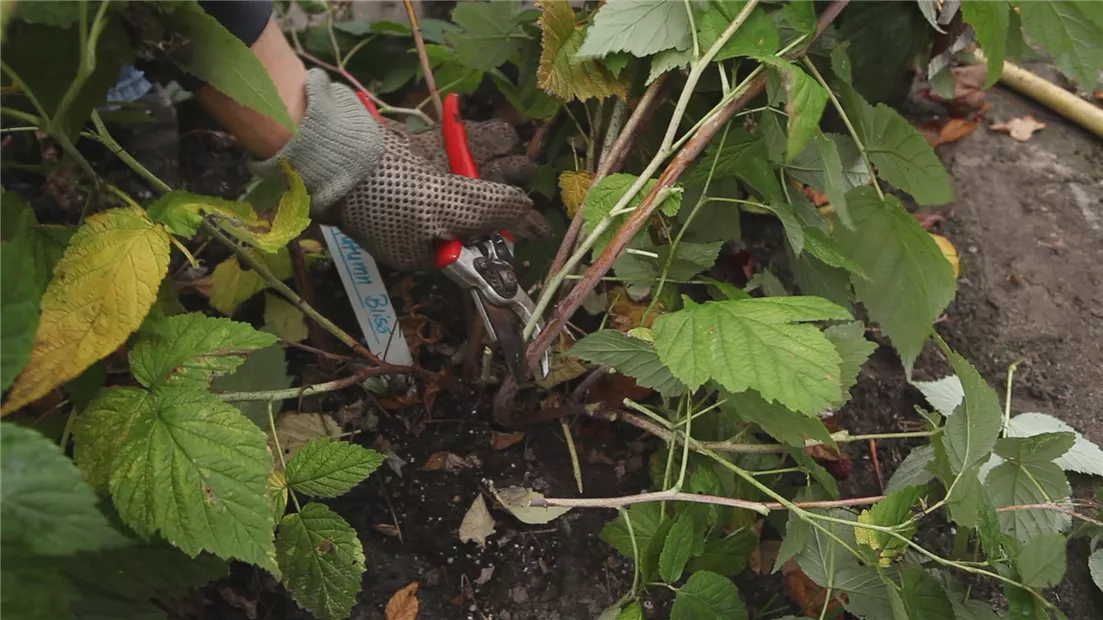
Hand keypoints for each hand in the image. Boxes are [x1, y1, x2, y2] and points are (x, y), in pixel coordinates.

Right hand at [329, 119, 547, 270]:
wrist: (341, 154)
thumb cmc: (391, 195)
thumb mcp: (444, 211)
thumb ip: (489, 212)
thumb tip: (526, 209)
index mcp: (437, 247)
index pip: (484, 245)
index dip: (511, 234)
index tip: (539, 226)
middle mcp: (437, 219)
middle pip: (486, 205)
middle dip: (509, 190)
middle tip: (523, 175)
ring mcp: (430, 185)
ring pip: (477, 173)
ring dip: (499, 160)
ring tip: (515, 152)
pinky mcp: (423, 156)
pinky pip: (459, 147)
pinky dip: (479, 139)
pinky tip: (499, 135)